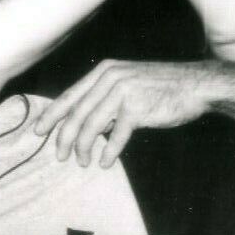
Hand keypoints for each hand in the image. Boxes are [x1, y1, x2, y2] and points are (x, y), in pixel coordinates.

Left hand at [34, 60, 214, 166]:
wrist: (195, 85)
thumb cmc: (162, 88)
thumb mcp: (128, 84)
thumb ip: (105, 99)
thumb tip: (84, 124)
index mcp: (104, 71)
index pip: (70, 95)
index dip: (52, 115)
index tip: (38, 131)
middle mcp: (110, 78)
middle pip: (76, 113)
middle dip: (63, 137)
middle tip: (58, 156)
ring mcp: (123, 92)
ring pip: (91, 126)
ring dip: (83, 148)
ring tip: (82, 162)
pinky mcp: (138, 108)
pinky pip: (116, 135)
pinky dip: (109, 152)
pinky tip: (106, 162)